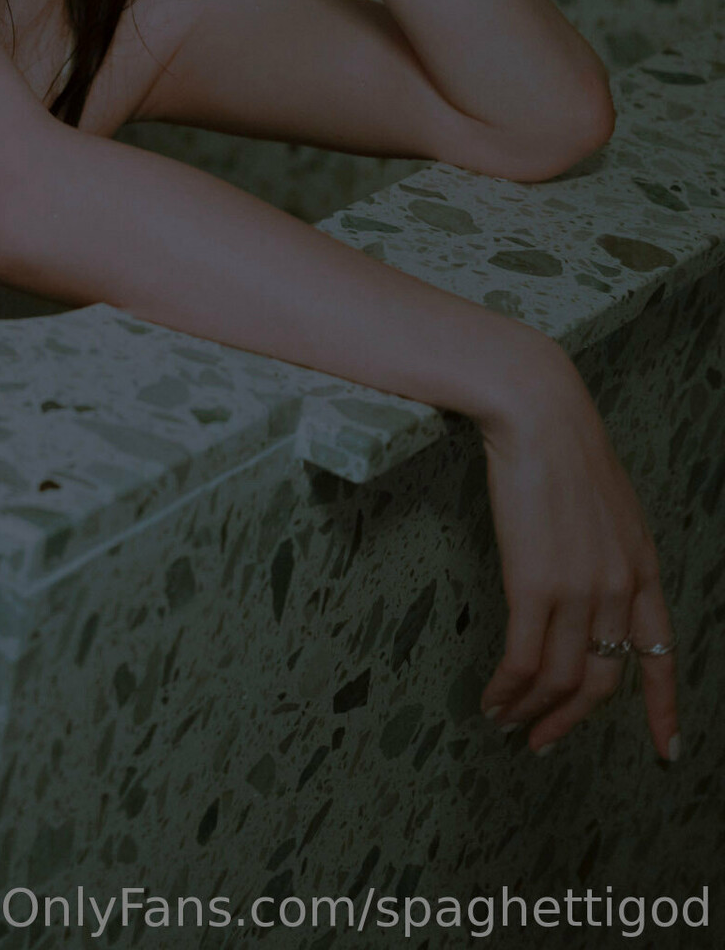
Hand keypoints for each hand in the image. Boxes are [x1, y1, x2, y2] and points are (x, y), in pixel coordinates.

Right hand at [478, 374, 679, 761]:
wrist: (538, 412)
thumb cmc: (562, 445)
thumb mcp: (607, 503)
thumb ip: (606, 548)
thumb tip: (584, 579)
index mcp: (643, 567)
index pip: (661, 655)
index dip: (666, 709)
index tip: (669, 751)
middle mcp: (619, 588)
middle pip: (603, 681)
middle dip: (572, 721)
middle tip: (542, 740)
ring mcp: (580, 590)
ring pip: (562, 679)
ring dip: (532, 711)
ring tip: (507, 722)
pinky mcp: (535, 584)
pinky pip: (525, 660)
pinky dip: (508, 690)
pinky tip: (493, 699)